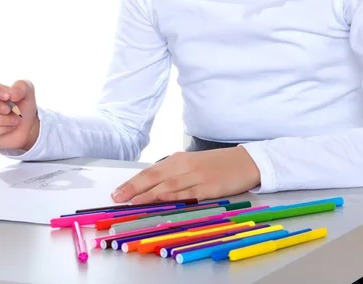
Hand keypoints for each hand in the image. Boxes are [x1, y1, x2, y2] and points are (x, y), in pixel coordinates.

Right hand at [0, 77, 39, 150]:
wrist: (27, 127)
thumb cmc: (22, 105)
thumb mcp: (27, 91)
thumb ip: (21, 87)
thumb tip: (12, 94)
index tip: (7, 96)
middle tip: (8, 109)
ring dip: (0, 119)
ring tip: (15, 119)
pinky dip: (1, 129)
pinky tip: (9, 127)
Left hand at [111, 147, 260, 203]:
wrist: (245, 161)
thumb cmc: (216, 164)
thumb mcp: (191, 165)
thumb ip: (173, 174)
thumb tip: (150, 188)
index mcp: (178, 159)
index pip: (150, 172)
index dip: (132, 182)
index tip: (117, 192)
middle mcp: (184, 166)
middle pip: (154, 178)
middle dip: (133, 189)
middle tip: (117, 198)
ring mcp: (196, 177)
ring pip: (167, 187)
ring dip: (148, 195)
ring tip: (132, 202)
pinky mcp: (209, 188)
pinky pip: (187, 195)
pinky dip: (172, 199)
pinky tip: (161, 202)